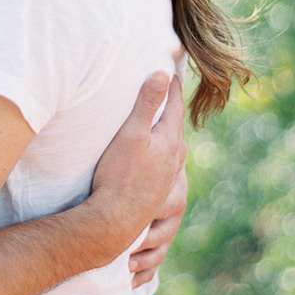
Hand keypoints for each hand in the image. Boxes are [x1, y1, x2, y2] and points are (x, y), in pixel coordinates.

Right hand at [88, 74, 186, 263]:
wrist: (115, 220)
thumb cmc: (119, 175)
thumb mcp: (131, 133)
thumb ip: (147, 104)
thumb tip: (162, 74)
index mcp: (169, 144)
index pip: (175, 110)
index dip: (174, 91)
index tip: (173, 75)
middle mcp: (173, 163)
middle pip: (178, 133)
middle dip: (175, 115)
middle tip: (171, 101)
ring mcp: (166, 183)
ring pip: (178, 158)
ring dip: (175, 142)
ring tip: (170, 136)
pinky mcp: (157, 199)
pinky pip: (171, 177)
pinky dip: (169, 166)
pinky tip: (162, 172)